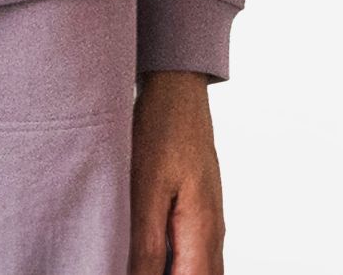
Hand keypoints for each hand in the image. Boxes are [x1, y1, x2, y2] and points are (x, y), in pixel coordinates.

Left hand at [129, 70, 224, 273]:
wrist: (176, 87)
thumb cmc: (162, 128)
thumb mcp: (146, 187)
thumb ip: (146, 244)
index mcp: (203, 231)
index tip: (131, 271)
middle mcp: (212, 232)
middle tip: (131, 263)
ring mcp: (207, 221)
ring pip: (196, 269)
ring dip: (169, 269)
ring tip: (134, 258)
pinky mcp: (196, 210)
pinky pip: (191, 253)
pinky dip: (172, 261)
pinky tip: (144, 250)